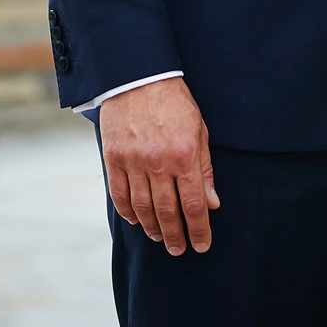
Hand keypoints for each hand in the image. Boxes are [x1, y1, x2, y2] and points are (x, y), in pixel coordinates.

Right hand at [99, 76, 219, 255]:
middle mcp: (159, 162)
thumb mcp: (199, 130)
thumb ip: (204, 169)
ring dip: (153, 228)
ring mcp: (133, 162)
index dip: (198, 229)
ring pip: (143, 208)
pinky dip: (128, 212)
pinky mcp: (114, 158)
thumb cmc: (174, 102)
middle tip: (179, 249)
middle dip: (176, 236)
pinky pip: (120, 195)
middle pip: (168, 212)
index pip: (193, 204)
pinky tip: (136, 220)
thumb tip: (212, 202)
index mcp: (185, 155)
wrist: (139, 76)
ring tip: (160, 238)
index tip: (201, 245)